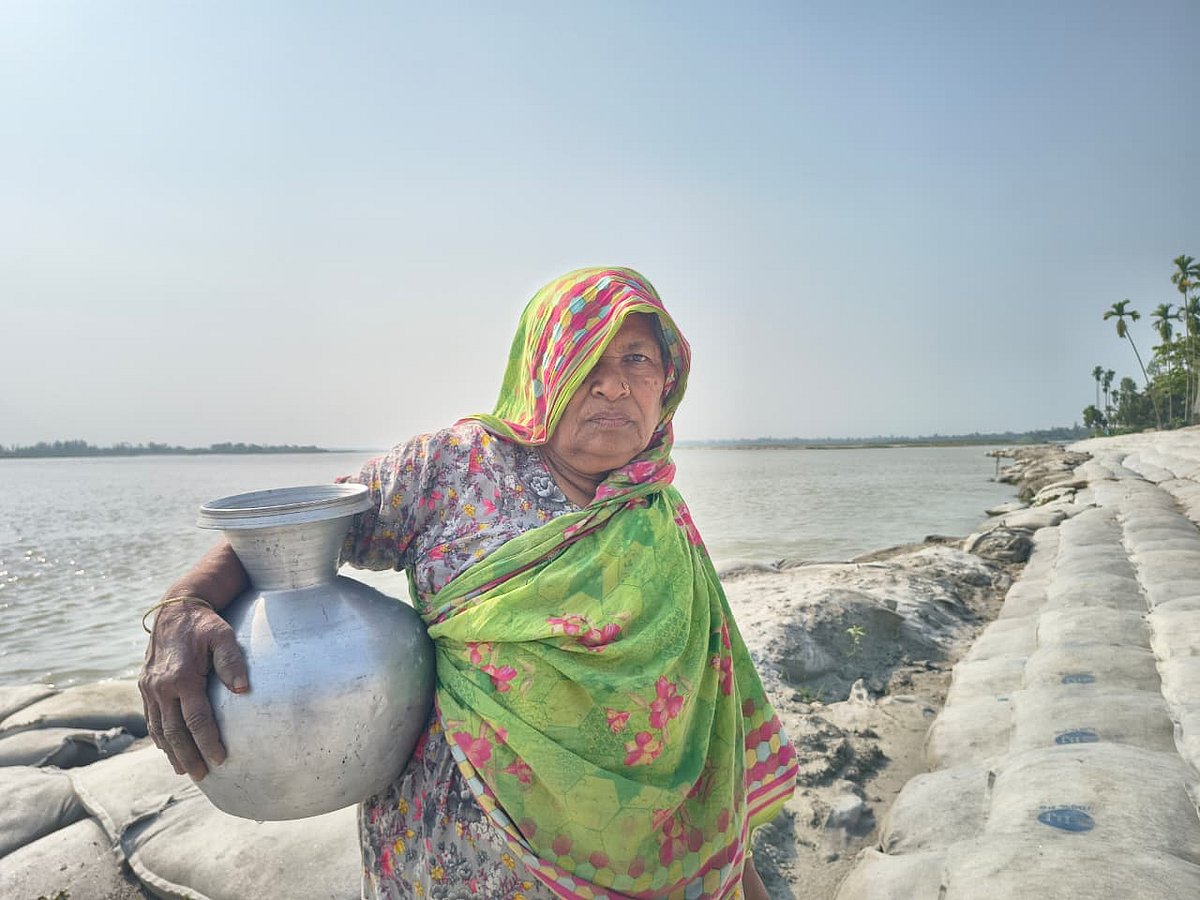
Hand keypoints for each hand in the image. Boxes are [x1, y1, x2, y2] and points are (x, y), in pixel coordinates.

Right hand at [139, 601, 247, 780]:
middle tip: (203, 775)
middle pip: (175, 731)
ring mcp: (149, 688)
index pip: (197, 719)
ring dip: (172, 751)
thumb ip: (232, 662)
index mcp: (182, 677)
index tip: (221, 758)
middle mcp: (161, 686)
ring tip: (185, 770)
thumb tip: (242, 690)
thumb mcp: (223, 636)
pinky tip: (168, 748)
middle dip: (189, 755)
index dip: (209, 741)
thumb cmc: (205, 624)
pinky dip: (159, 736)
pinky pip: (151, 718)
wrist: (175, 609)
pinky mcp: (144, 686)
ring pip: (159, 728)